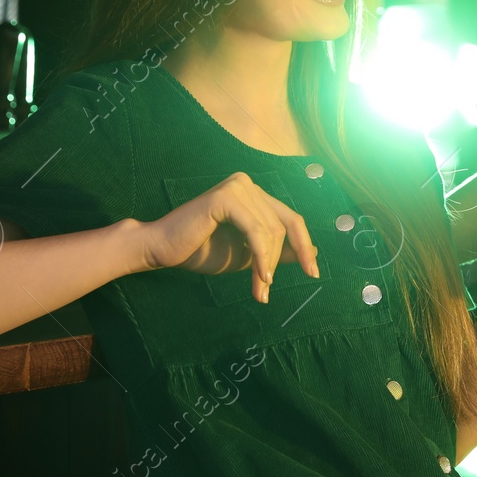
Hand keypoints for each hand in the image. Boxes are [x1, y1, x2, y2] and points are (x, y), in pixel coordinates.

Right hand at [136, 172, 319, 302]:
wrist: (163, 251)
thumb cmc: (202, 251)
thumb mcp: (248, 255)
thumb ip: (276, 250)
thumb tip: (312, 251)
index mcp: (254, 194)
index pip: (290, 219)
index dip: (304, 245)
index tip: (313, 273)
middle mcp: (248, 184)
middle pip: (283, 225)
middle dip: (279, 261)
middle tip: (266, 292)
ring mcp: (237, 187)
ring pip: (270, 230)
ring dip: (267, 265)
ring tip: (260, 291)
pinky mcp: (225, 196)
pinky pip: (255, 230)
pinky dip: (260, 256)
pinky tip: (260, 277)